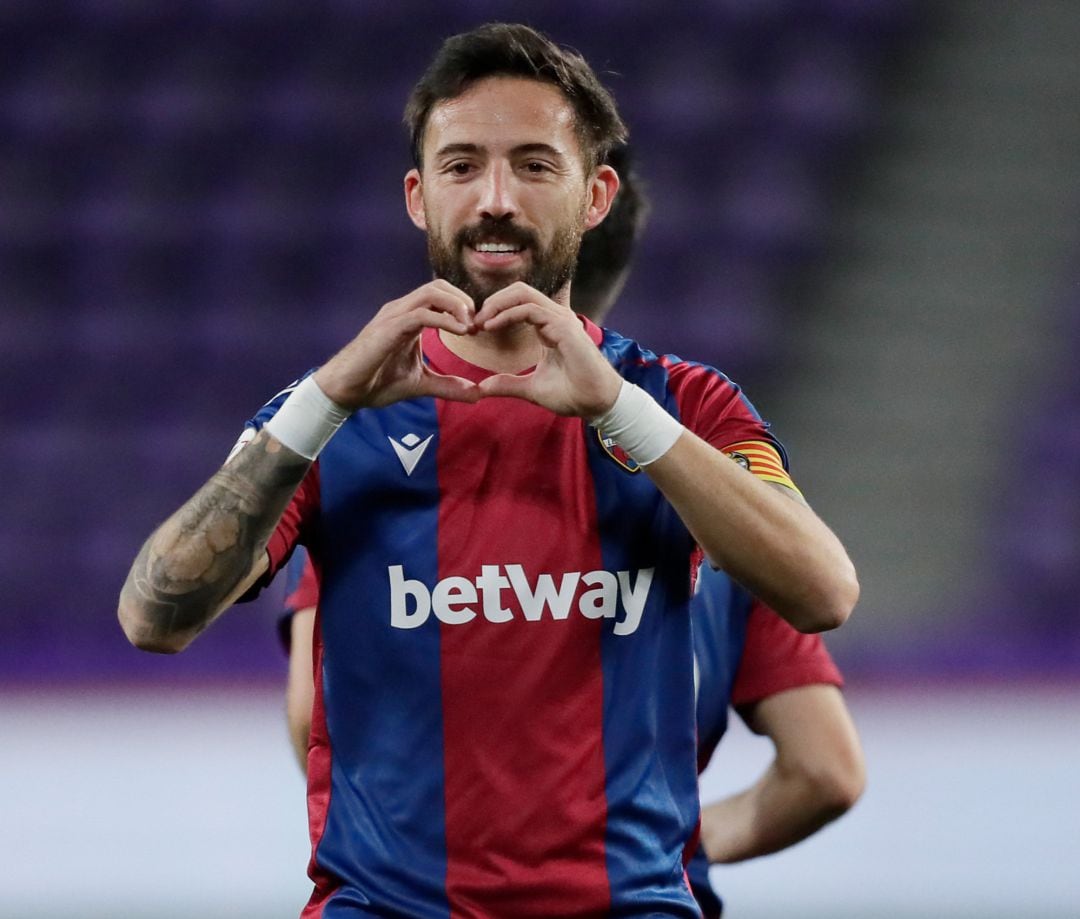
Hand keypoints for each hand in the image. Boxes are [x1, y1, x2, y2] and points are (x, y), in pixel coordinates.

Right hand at [313, 280, 480, 409]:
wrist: (346, 390)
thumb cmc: (377, 382)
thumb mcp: (421, 385)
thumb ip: (448, 386)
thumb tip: (477, 394)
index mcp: (409, 317)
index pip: (440, 295)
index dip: (463, 307)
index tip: (477, 330)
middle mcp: (401, 310)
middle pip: (439, 286)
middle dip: (464, 301)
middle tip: (476, 327)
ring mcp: (394, 316)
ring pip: (432, 292)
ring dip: (457, 306)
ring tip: (469, 328)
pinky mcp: (389, 328)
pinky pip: (421, 313)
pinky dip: (445, 319)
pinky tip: (459, 333)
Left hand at [473, 282, 621, 417]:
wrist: (596, 403)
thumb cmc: (572, 394)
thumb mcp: (531, 389)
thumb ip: (507, 384)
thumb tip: (482, 387)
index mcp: (548, 327)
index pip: (518, 303)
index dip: (494, 311)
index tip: (475, 329)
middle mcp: (554, 318)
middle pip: (518, 291)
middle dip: (492, 302)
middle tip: (473, 321)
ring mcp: (560, 319)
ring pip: (523, 293)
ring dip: (496, 304)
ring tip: (479, 322)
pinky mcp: (563, 326)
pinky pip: (530, 309)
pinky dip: (507, 314)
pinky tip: (491, 326)